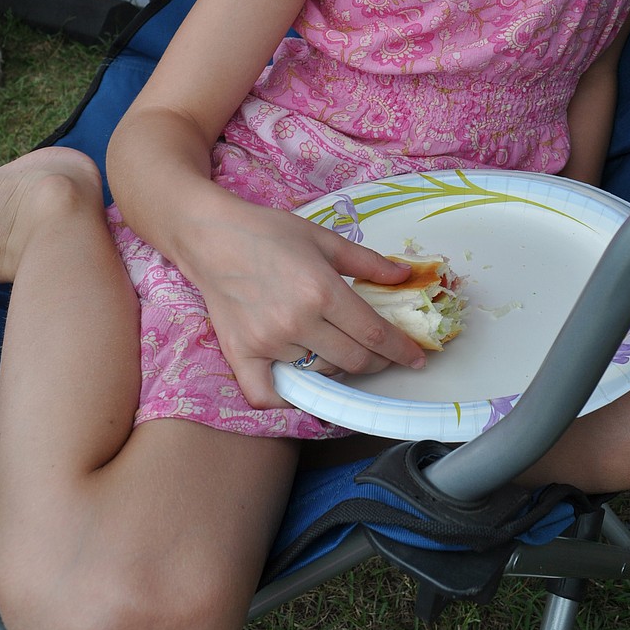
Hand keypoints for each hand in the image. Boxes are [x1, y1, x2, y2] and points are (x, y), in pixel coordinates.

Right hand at [182, 191, 425, 408]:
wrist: (212, 237)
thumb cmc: (269, 232)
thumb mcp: (324, 239)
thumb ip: (367, 262)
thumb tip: (404, 276)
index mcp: (322, 290)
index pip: (374, 334)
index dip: (401, 350)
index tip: (417, 358)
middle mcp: (297, 321)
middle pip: (353, 360)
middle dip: (378, 361)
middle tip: (383, 355)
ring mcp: (268, 342)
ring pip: (320, 372)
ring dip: (339, 367)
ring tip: (340, 349)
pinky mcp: (241, 355)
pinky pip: (270, 396)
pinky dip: (291, 397)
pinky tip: (304, 383)